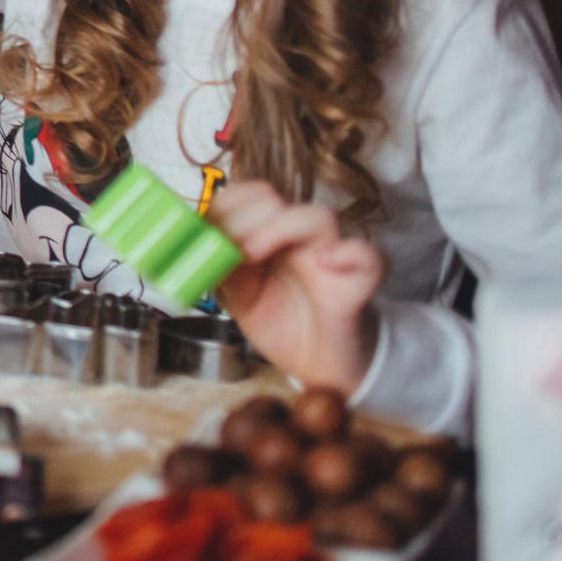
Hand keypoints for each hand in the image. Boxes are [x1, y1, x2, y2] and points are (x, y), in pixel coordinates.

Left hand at [208, 180, 383, 393]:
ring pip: (318, 216)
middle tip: (226, 246)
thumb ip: (221, 269)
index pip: (248, 196)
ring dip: (280, 226)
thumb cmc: (280, 321)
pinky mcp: (356, 285)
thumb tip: (193, 247)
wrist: (321, 364)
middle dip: (243, 217)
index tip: (204, 228)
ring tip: (253, 254)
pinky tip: (326, 264)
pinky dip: (350, 253)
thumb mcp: (237, 296)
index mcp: (267, 235)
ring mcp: (330, 257)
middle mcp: (298, 239)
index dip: (224, 204)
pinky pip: (369, 257)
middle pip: (276, 199)